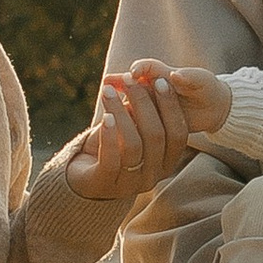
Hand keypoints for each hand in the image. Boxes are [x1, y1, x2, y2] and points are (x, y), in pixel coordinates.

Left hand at [64, 67, 193, 202]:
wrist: (84, 178)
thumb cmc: (114, 147)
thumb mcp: (133, 128)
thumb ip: (142, 111)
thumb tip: (145, 78)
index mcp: (166, 162)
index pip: (178, 134)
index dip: (171, 106)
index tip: (159, 81)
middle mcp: (153, 176)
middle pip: (156, 136)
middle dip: (143, 102)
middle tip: (129, 80)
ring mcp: (130, 184)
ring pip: (133, 145)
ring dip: (121, 112)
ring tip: (108, 91)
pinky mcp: (105, 184)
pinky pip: (111, 159)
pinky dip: (109, 135)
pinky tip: (105, 115)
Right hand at [118, 56, 232, 136]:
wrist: (211, 108)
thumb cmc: (206, 89)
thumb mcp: (202, 82)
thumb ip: (190, 77)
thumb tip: (175, 75)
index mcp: (161, 73)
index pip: (145, 67)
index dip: (138, 68)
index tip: (133, 74)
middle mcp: (151, 87)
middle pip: (130, 83)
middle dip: (119, 84)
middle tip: (107, 86)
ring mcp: (149, 104)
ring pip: (129, 102)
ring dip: (118, 103)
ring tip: (106, 105)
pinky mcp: (150, 120)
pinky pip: (136, 121)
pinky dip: (126, 122)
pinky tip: (116, 126)